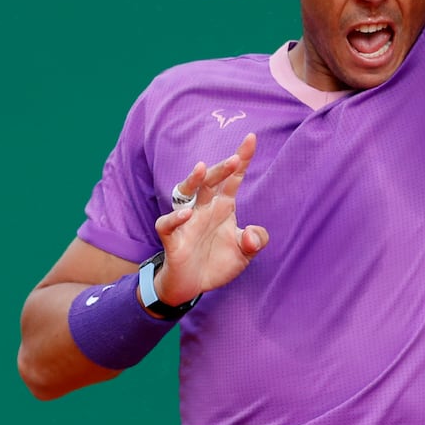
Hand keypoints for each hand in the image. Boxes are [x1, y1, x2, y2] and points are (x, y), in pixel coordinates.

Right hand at [153, 133, 268, 305]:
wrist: (192, 286)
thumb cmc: (217, 262)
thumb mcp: (245, 253)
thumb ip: (256, 241)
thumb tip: (251, 236)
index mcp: (223, 206)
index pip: (233, 179)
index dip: (242, 158)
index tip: (251, 138)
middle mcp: (204, 208)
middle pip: (211, 181)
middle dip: (222, 168)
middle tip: (235, 159)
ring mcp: (186, 221)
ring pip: (186, 193)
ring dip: (193, 180)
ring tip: (201, 169)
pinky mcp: (172, 238)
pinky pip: (168, 223)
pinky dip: (175, 217)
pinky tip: (186, 214)